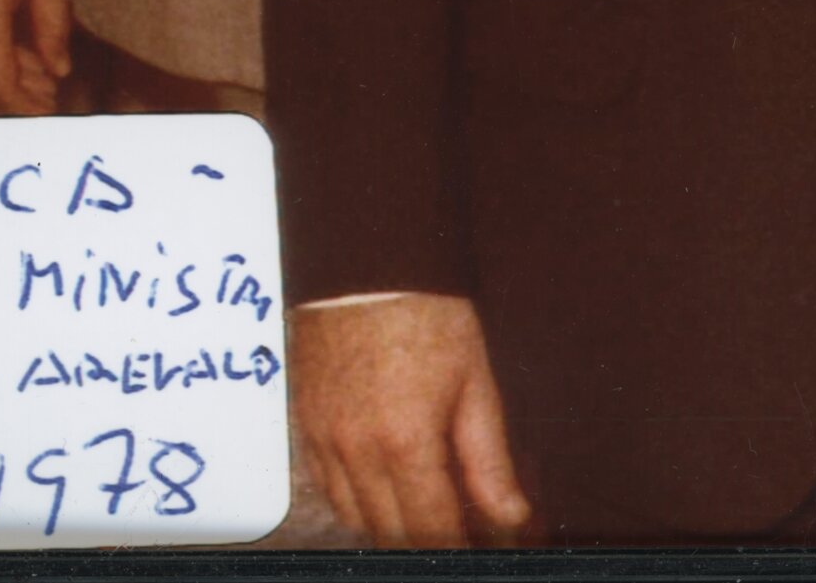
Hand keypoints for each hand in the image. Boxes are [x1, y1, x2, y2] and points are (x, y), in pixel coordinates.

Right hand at [292, 294, 530, 546]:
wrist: (368, 267)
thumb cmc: (427, 312)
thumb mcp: (475, 383)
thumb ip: (489, 458)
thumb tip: (510, 513)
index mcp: (405, 442)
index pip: (430, 530)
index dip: (457, 547)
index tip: (479, 547)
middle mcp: (356, 453)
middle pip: (389, 533)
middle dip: (426, 541)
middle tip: (460, 530)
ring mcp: (324, 444)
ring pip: (355, 519)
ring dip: (390, 526)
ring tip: (428, 511)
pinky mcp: (305, 430)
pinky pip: (328, 490)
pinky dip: (357, 502)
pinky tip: (385, 491)